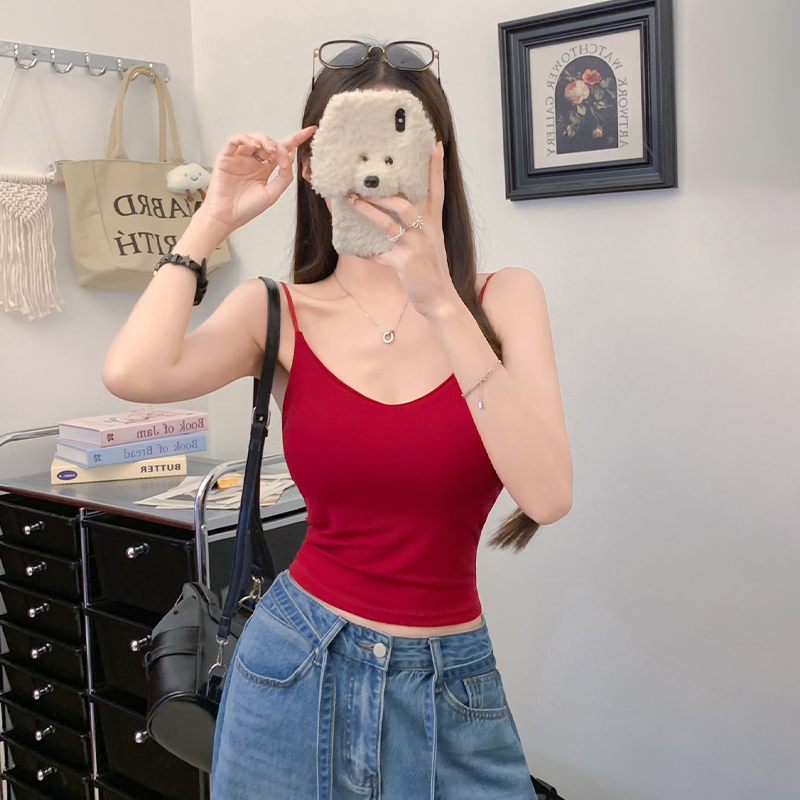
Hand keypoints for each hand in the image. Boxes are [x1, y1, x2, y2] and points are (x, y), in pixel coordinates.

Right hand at [198, 126, 317, 231]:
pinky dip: (246, 138)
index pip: (282, 151)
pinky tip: (254, 145)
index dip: (296, 139)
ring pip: (254, 138)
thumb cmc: (247, 209)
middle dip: (279, 145)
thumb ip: (284, 177)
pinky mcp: (227, 157)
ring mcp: (240, 158)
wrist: (227, 217)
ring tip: (270, 148)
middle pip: (269, 143)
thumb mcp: (272, 194)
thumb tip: (291, 159)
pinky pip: (235, 140)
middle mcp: (253, 162)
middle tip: (282, 153)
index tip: (310, 131)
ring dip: (264, 139)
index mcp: (265, 170)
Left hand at [345, 140, 457, 318]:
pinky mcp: (405, 263)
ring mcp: (415, 246)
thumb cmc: (433, 270)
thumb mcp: (432, 243)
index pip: (436, 189)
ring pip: (389, 222)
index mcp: (433, 223)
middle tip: (360, 181)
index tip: (434, 144)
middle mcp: (426, 230)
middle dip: (380, 192)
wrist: (441, 299)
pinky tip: (354, 248)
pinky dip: (366, 252)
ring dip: (368, 210)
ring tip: (351, 200)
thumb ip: (419, 225)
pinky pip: (379, 254)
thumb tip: (398, 210)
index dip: (435, 167)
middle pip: (404, 202)